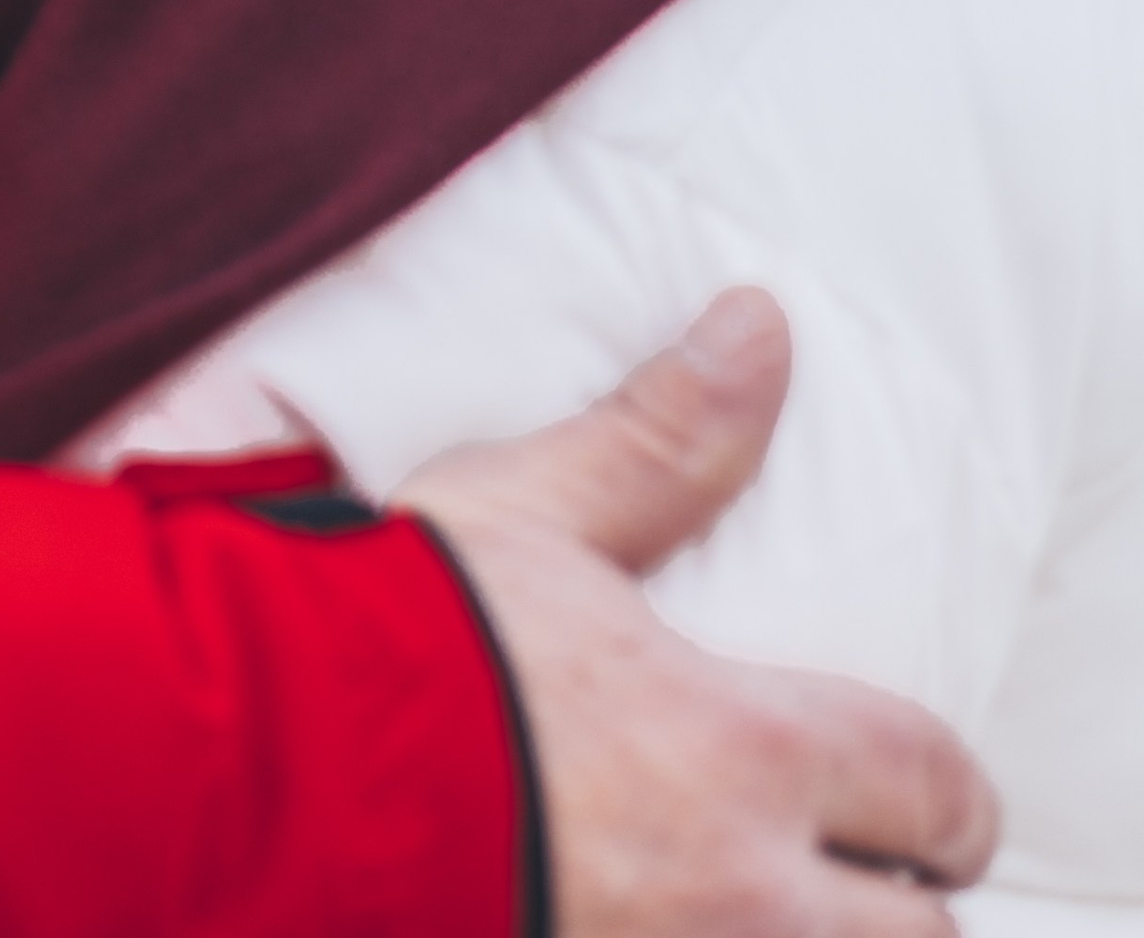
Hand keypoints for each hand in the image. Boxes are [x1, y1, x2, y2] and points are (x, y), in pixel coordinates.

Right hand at [398, 290, 996, 935]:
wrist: (254, 768)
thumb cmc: (393, 632)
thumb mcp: (530, 512)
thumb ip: (662, 439)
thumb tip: (761, 326)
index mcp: (736, 755)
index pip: (927, 783)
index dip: (948, 792)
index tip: (932, 799)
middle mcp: (731, 900)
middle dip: (904, 909)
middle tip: (867, 879)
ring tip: (761, 913)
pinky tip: (644, 933)